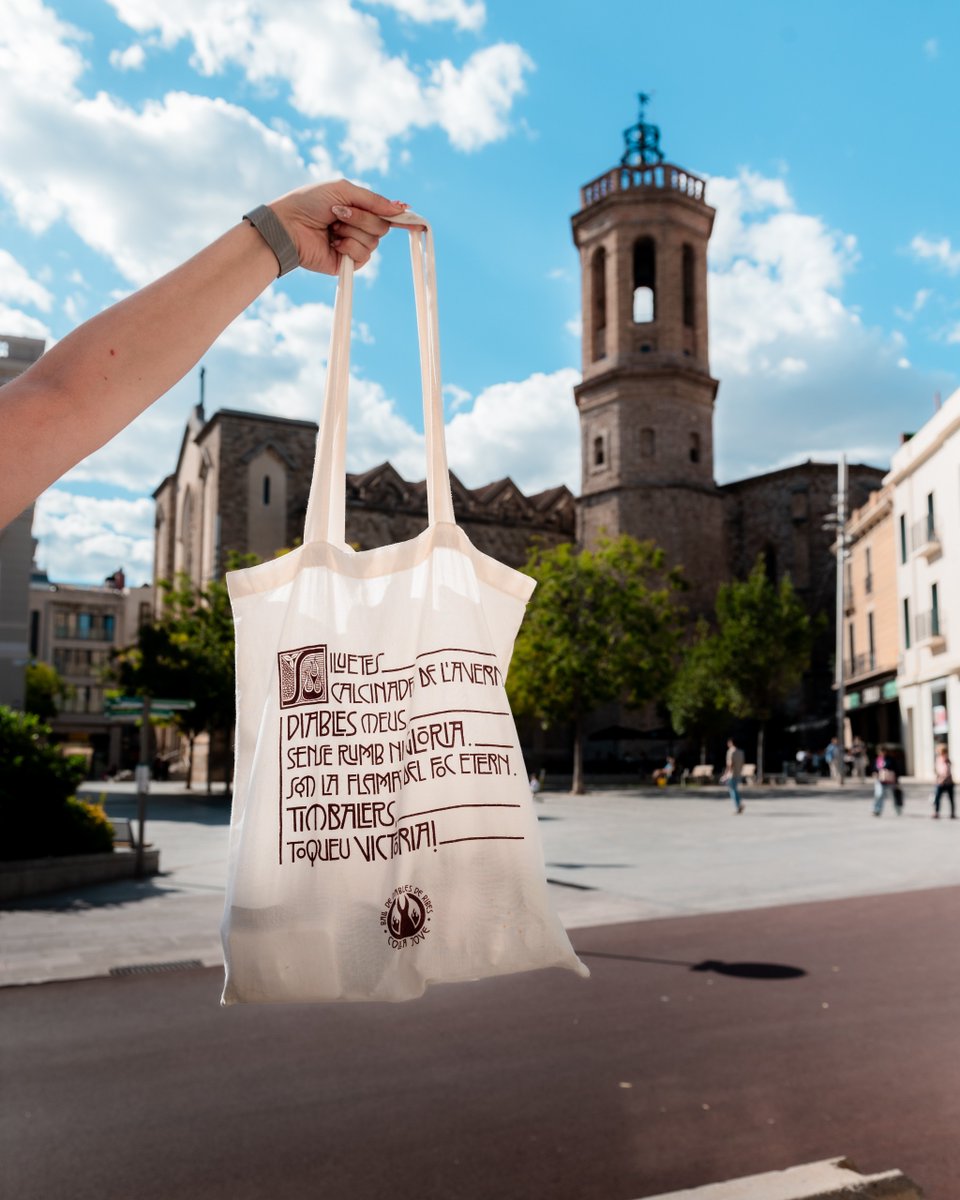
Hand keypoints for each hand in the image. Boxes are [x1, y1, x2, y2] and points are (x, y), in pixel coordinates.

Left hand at [269, 180, 407, 273]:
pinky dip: (348, 246)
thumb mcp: (343, 190)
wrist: (288, 225)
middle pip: (382, 227)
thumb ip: (373, 200)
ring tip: (332, 227)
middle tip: (338, 213)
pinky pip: (363, 256)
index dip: (402, 219)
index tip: (418, 222)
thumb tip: (402, 208)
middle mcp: (358, 227)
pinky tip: (333, 243)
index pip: (386, 215)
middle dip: (362, 218)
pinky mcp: (346, 263)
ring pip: (373, 241)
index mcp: (358, 208)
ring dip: (352, 230)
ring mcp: (353, 245)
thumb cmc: (309, 202)